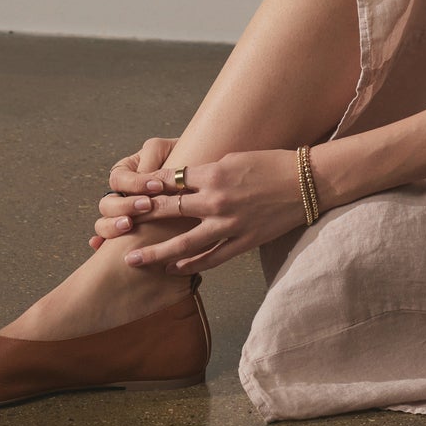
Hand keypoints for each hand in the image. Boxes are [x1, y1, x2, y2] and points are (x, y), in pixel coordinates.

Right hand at [87, 136, 180, 249]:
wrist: (195, 171)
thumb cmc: (181, 156)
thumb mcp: (165, 150)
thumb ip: (152, 158)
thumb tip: (146, 175)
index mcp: (126, 172)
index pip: (119, 179)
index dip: (135, 183)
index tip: (157, 186)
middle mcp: (121, 196)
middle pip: (107, 204)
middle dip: (125, 206)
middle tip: (146, 206)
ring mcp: (123, 216)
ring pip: (103, 223)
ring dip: (112, 225)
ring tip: (129, 225)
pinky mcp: (132, 234)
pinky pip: (109, 243)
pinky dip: (100, 245)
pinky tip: (98, 247)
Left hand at [96, 150, 308, 273]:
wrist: (307, 182)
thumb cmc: (272, 163)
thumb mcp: (236, 156)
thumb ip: (209, 170)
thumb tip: (187, 180)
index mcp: (215, 173)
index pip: (172, 182)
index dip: (149, 189)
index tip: (130, 195)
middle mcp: (217, 200)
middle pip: (170, 212)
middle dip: (142, 220)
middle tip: (118, 229)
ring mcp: (230, 225)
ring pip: (184, 244)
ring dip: (156, 253)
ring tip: (134, 260)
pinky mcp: (243, 242)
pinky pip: (211, 257)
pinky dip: (190, 264)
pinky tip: (174, 268)